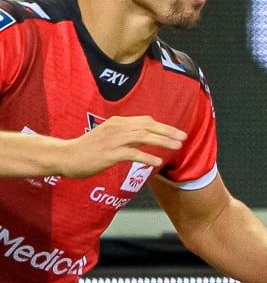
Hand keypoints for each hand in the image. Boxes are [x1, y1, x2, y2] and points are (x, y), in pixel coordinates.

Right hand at [54, 115, 184, 176]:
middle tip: (183, 138)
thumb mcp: (110, 136)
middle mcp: (117, 128)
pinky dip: (146, 157)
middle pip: (147, 126)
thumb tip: (147, 137)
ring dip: (162, 141)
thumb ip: (128, 135)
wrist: (67, 156)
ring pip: (142, 137)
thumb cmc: (89, 148)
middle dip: (168, 131)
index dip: (164, 126)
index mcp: (118, 122)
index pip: (145, 121)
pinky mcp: (109, 154)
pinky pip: (132, 154)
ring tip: (176, 147)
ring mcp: (113, 140)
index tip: (178, 132)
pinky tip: (157, 162)